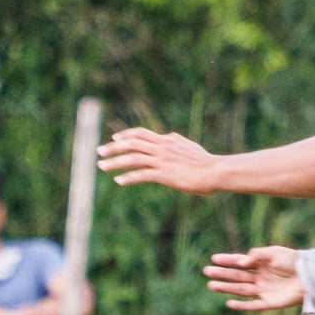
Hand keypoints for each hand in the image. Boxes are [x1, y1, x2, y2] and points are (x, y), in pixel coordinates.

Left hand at [97, 127, 222, 193]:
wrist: (215, 171)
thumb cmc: (206, 162)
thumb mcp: (189, 146)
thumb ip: (176, 141)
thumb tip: (169, 137)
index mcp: (167, 141)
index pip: (141, 133)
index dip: (126, 135)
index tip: (114, 138)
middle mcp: (162, 148)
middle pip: (132, 143)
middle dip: (113, 147)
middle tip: (99, 151)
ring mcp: (162, 161)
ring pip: (133, 158)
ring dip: (114, 162)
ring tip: (101, 166)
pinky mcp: (165, 174)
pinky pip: (142, 175)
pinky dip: (128, 177)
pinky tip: (118, 181)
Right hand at [205, 246, 303, 310]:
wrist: (310, 275)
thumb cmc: (294, 261)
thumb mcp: (274, 252)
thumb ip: (257, 255)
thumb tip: (241, 262)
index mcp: (261, 264)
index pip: (240, 262)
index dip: (227, 260)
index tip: (214, 259)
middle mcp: (260, 277)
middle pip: (237, 276)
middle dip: (222, 274)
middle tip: (207, 272)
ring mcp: (264, 290)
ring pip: (241, 289)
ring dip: (226, 288)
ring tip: (211, 285)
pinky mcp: (270, 302)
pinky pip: (253, 305)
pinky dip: (242, 306)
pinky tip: (229, 303)